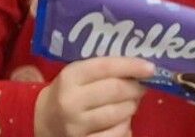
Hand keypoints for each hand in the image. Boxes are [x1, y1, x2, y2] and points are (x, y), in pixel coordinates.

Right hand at [32, 56, 152, 136]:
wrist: (44, 122)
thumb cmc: (68, 93)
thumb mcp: (77, 75)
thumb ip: (102, 69)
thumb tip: (140, 68)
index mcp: (70, 77)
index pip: (106, 67)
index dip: (131, 66)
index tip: (150, 68)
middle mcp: (72, 102)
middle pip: (116, 91)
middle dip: (135, 88)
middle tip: (141, 87)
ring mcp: (77, 126)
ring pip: (119, 115)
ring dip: (132, 108)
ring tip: (130, 103)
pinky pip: (116, 135)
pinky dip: (125, 128)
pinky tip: (122, 122)